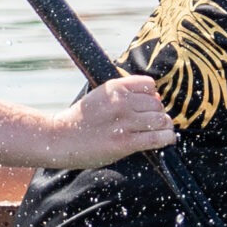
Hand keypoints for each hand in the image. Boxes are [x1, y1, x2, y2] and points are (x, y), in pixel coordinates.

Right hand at [45, 74, 178, 167]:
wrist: (60, 138)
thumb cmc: (81, 119)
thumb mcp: (100, 96)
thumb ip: (125, 94)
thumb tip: (157, 98)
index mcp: (114, 87)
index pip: (149, 84)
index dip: (152, 96)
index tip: (147, 106)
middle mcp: (121, 102)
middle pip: (157, 104)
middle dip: (157, 113)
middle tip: (151, 123)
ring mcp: (124, 122)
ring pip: (161, 120)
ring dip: (165, 126)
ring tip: (161, 131)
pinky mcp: (126, 142)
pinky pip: (157, 138)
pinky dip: (167, 138)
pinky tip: (167, 140)